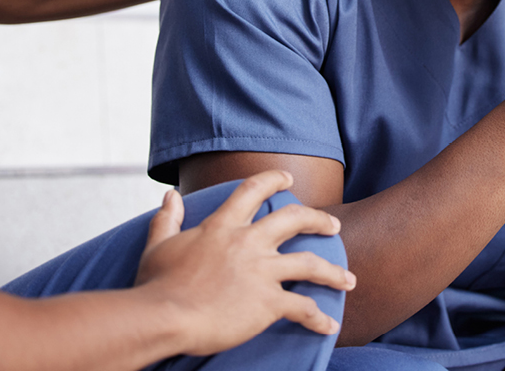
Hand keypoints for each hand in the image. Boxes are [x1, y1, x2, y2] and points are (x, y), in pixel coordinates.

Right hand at [133, 170, 355, 356]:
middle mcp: (248, 242)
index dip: (273, 180)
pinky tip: (329, 325)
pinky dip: (319, 318)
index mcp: (222, 226)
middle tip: (334, 225)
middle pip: (294, 219)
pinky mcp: (268, 302)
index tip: (288, 179)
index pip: (253, 191)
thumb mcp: (159, 245)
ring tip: (348, 279)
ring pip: (310, 263)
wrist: (164, 317)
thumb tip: (169, 196)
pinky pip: (304, 308)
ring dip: (333, 272)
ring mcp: (261, 271)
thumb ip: (167, 219)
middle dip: (318, 220)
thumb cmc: (156, 285)